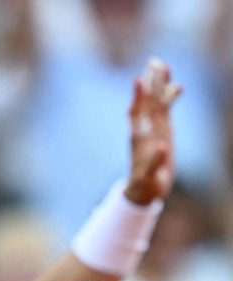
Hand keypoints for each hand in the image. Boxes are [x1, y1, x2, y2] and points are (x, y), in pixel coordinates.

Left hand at [124, 58, 181, 204]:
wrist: (146, 187)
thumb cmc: (145, 183)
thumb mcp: (149, 176)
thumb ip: (154, 162)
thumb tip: (162, 147)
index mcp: (139, 138)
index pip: (136, 114)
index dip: (137, 97)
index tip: (137, 81)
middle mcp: (144, 129)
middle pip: (146, 101)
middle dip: (150, 82)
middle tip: (154, 62)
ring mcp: (153, 127)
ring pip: (156, 101)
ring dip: (159, 84)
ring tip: (163, 65)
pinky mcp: (162, 128)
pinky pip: (165, 108)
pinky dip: (169, 96)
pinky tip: (176, 85)